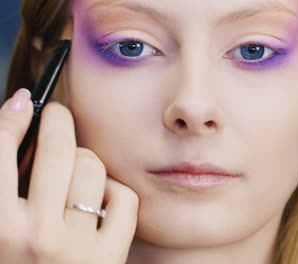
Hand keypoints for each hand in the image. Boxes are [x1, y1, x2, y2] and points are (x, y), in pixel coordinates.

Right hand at [0, 89, 138, 263]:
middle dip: (58, 121)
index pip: (0, 152)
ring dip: (84, 160)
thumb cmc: (16, 262)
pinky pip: (123, 197)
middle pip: (57, 152)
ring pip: (92, 168)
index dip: (13, 118)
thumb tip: (15, 114)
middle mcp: (35, 237)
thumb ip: (2, 181)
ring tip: (75, 169)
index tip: (25, 104)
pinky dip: (113, 191)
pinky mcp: (109, 256)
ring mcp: (77, 247)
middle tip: (58, 114)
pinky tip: (100, 199)